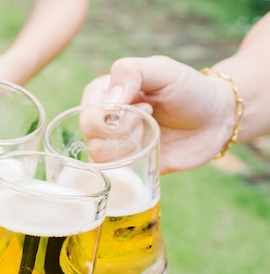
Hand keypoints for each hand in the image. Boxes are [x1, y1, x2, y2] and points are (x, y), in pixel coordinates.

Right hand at [81, 55, 235, 173]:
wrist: (216, 120)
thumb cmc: (189, 89)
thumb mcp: (162, 69)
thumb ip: (131, 73)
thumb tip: (108, 102)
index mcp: (103, 93)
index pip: (87, 110)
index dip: (114, 112)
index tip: (146, 103)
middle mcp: (103, 119)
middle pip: (90, 134)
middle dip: (124, 128)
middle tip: (150, 115)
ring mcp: (113, 144)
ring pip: (99, 155)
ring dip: (130, 145)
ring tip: (152, 132)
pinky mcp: (126, 165)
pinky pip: (112, 173)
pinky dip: (131, 163)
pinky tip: (149, 150)